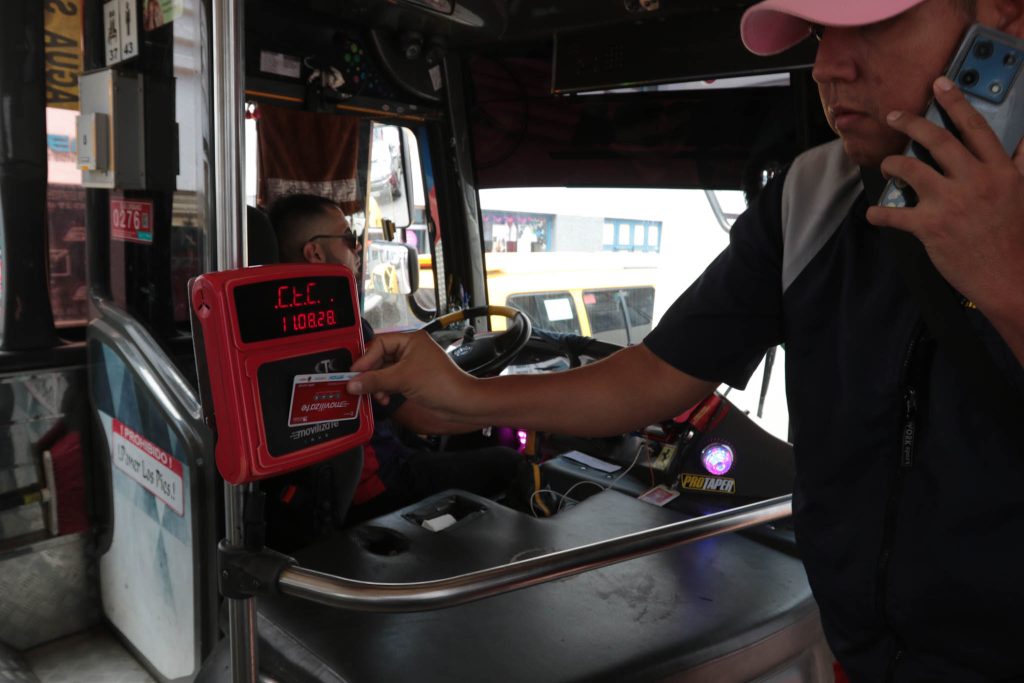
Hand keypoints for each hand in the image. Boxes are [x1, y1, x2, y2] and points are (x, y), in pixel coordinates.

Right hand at [348, 330, 478, 419]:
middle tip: (359, 384)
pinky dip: (385, 390)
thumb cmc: (441, 384)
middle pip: (379, 358)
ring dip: (377, 384)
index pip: (379, 343)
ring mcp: (411, 365)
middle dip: (371, 373)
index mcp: (411, 340)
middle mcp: (410, 350)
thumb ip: (375, 380)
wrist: (461, 403)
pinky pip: (391, 381)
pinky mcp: (412, 380)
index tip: (354, 372)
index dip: (365, 358)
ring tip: (376, 394)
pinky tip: (384, 398)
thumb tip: (353, 382)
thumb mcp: (402, 379)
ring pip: (384, 371)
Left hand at [866, 76, 1023, 322]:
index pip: (975, 127)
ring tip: (887, 165)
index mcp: (999, 171)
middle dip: (910, 122)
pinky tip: (873, 213)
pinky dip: (879, 213)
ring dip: (892, 163)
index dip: (955, 102)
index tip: (940, 84)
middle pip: (937, 140)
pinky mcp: (930, 227)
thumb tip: (1023, 140)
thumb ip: (1021, 164)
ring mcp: (951, 203)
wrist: (1010, 277)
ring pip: (910, 169)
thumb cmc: (1015, 238)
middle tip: (895, 116)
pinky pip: (894, 214)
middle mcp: (975, 181)